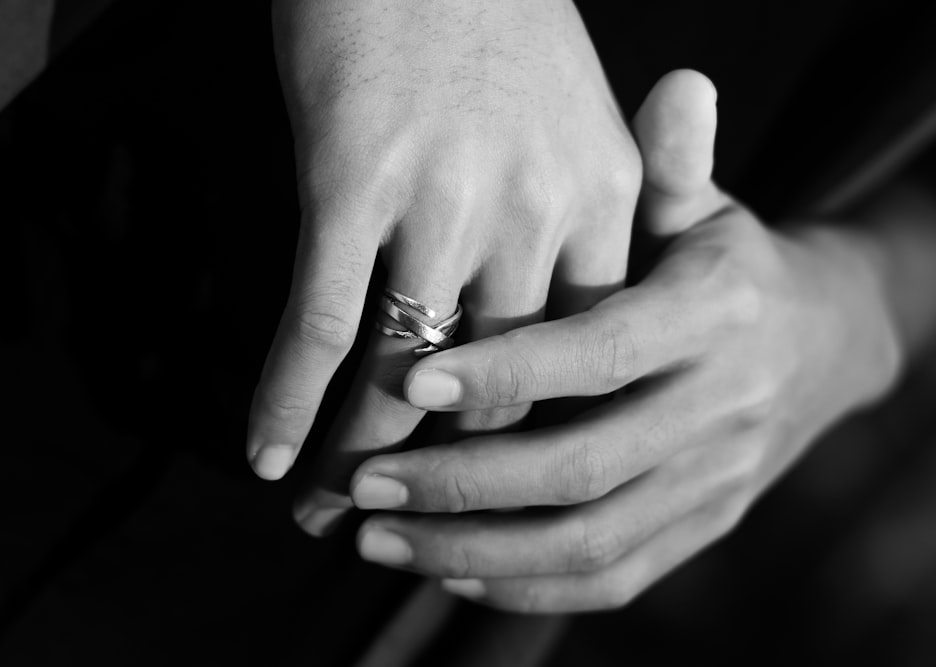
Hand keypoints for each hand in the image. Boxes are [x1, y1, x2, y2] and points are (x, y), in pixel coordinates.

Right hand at [248, 0, 641, 534]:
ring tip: (329, 516)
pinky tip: (266, 454)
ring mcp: (442, 202)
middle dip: (451, 475)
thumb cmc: (489, 22)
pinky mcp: (352, 184)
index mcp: (601, 198)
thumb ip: (569, 220)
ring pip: (406, 372)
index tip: (505, 489)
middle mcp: (532, 212)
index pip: (578, 357)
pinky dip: (289, 400)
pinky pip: (320, 322)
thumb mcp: (570, 118)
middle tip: (407, 529)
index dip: (535, 436)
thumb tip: (534, 313)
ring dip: (361, 459)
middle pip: (497, 385)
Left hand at [345, 70, 902, 611]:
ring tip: (377, 540)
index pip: (604, 352)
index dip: (508, 369)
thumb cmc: (727, 264)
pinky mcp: (700, 530)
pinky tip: (446, 568)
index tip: (410, 378)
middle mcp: (721, 410)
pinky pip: (611, 579)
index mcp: (719, 316)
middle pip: (584, 466)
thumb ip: (676, 164)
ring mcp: (714, 484)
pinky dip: (524, 587)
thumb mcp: (706, 208)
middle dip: (463, 482)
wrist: (819, 344)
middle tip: (364, 483)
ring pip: (589, 541)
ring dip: (474, 549)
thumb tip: (677, 85)